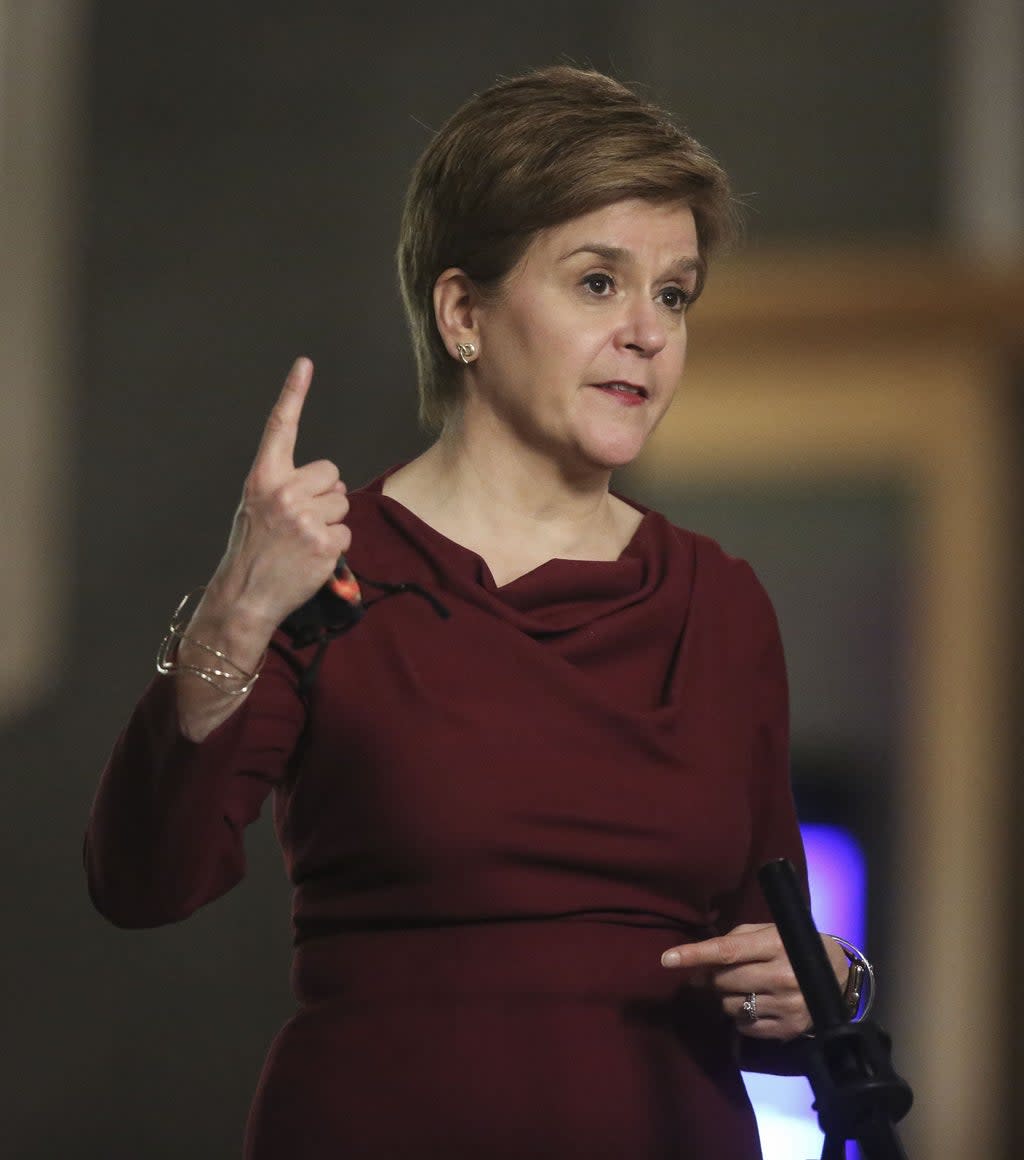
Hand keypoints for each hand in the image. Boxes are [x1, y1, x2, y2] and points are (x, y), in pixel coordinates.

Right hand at [205, 357, 350, 634]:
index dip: (294, 393)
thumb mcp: (255, 510)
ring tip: (302, 542)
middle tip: (300, 523)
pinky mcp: (323, 542)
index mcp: (263, 478)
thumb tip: (327, 484)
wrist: (244, 597)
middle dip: (325, 496)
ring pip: (342, 504)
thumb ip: (283, 488)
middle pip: (332, 474)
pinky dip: (335, 547)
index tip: (305, 363)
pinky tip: (311, 558)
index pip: (280, 428)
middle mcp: (283, 491)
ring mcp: (304, 517)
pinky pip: (347, 534)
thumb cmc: (252, 553)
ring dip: (330, 523)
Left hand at [660, 923, 848, 1039]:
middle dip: (711, 977)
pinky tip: (755, 1003)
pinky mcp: (789, 1030)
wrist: (838, 977)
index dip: (695, 955)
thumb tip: (698, 960)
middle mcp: (783, 976)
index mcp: (776, 945)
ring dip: (726, 996)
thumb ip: (734, 940)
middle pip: (724, 981)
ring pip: (730, 1006)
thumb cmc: (794, 945)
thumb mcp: (769, 932)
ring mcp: (787, 1006)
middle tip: (711, 973)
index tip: (667, 959)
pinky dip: (741, 1015)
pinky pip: (745, 1026)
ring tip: (743, 986)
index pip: (726, 951)